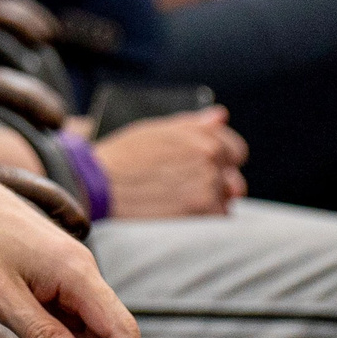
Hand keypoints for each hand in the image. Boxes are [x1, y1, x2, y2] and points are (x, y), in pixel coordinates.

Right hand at [90, 108, 246, 217]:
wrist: (100, 185)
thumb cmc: (125, 155)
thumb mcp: (157, 129)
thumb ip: (194, 124)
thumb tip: (221, 117)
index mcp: (202, 133)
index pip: (236, 150)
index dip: (221, 161)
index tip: (207, 169)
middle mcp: (211, 155)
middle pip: (233, 178)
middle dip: (216, 184)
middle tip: (185, 188)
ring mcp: (210, 184)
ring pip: (226, 200)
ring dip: (210, 203)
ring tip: (178, 202)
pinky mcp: (203, 211)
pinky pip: (218, 219)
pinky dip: (203, 220)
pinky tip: (179, 215)